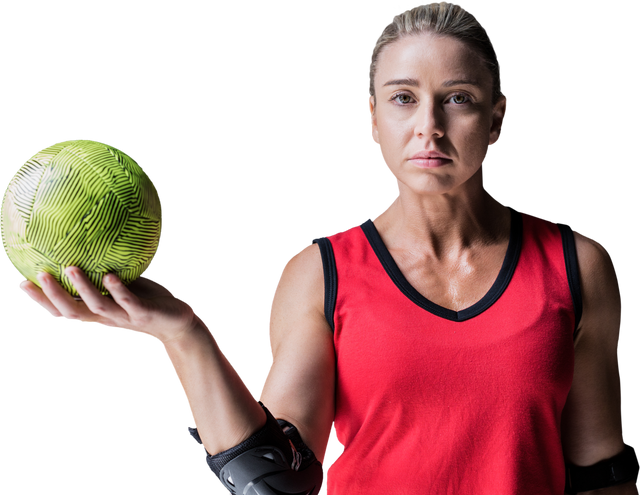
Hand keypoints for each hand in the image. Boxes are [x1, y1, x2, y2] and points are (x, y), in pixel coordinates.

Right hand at [17, 267, 197, 342]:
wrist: (179, 323)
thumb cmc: (150, 302)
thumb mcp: (127, 285)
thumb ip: (108, 270)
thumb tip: (93, 241)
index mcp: (98, 313)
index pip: (63, 310)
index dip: (41, 300)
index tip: (20, 282)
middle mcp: (107, 318)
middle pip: (72, 312)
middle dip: (51, 297)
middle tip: (35, 277)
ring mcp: (124, 317)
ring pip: (98, 306)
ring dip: (83, 288)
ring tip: (70, 268)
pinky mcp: (143, 314)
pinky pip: (129, 302)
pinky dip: (119, 290)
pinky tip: (110, 275)